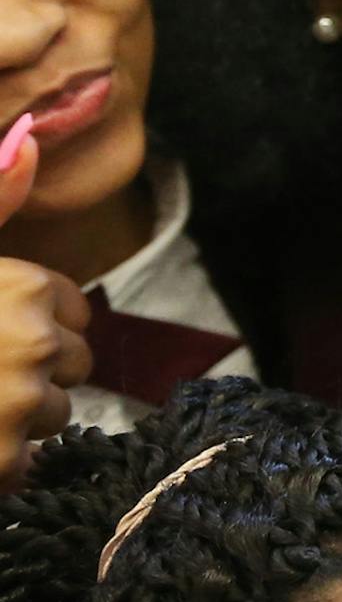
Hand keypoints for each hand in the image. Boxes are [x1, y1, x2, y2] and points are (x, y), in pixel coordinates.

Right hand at [0, 134, 93, 494]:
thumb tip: (28, 137)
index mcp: (21, 287)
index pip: (73, 309)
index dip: (34, 320)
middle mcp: (33, 343)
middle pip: (73, 363)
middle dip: (30, 369)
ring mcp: (18, 407)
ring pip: (55, 413)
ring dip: (12, 417)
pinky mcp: (0, 464)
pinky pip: (27, 463)